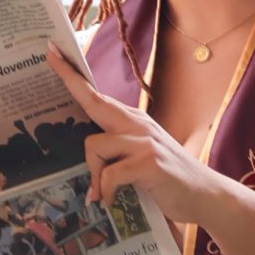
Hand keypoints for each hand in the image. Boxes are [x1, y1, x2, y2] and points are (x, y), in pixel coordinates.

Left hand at [46, 41, 208, 223]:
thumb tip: (85, 151)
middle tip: (49, 57)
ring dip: (94, 174)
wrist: (205, 195)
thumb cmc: (167, 178)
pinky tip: (110, 201)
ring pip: (95, 145)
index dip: (73, 75)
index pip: (97, 95)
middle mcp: (138, 125)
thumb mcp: (140, 155)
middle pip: (95, 101)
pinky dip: (106, 191)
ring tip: (101, 193)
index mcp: (133, 121)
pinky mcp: (149, 162)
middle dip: (70, 81)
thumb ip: (116, 148)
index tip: (52, 52)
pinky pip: (110, 174)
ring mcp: (144, 142)